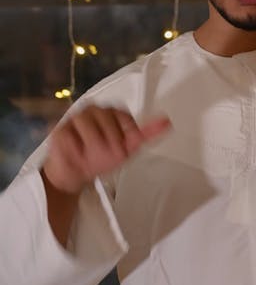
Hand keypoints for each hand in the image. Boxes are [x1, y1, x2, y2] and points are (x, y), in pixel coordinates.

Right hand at [42, 105, 170, 194]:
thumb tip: (167, 121)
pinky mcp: (59, 130)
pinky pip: (71, 138)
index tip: (122, 147)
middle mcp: (93, 110)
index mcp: (111, 112)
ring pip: (88, 127)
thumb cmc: (102, 157)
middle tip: (106, 154)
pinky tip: (78, 154)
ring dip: (93, 146)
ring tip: (90, 154)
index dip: (125, 135)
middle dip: (110, 143)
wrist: (78, 174)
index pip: (125, 116)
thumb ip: (147, 133)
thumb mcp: (129, 148)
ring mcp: (75, 118)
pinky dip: (77, 150)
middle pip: (107, 120)